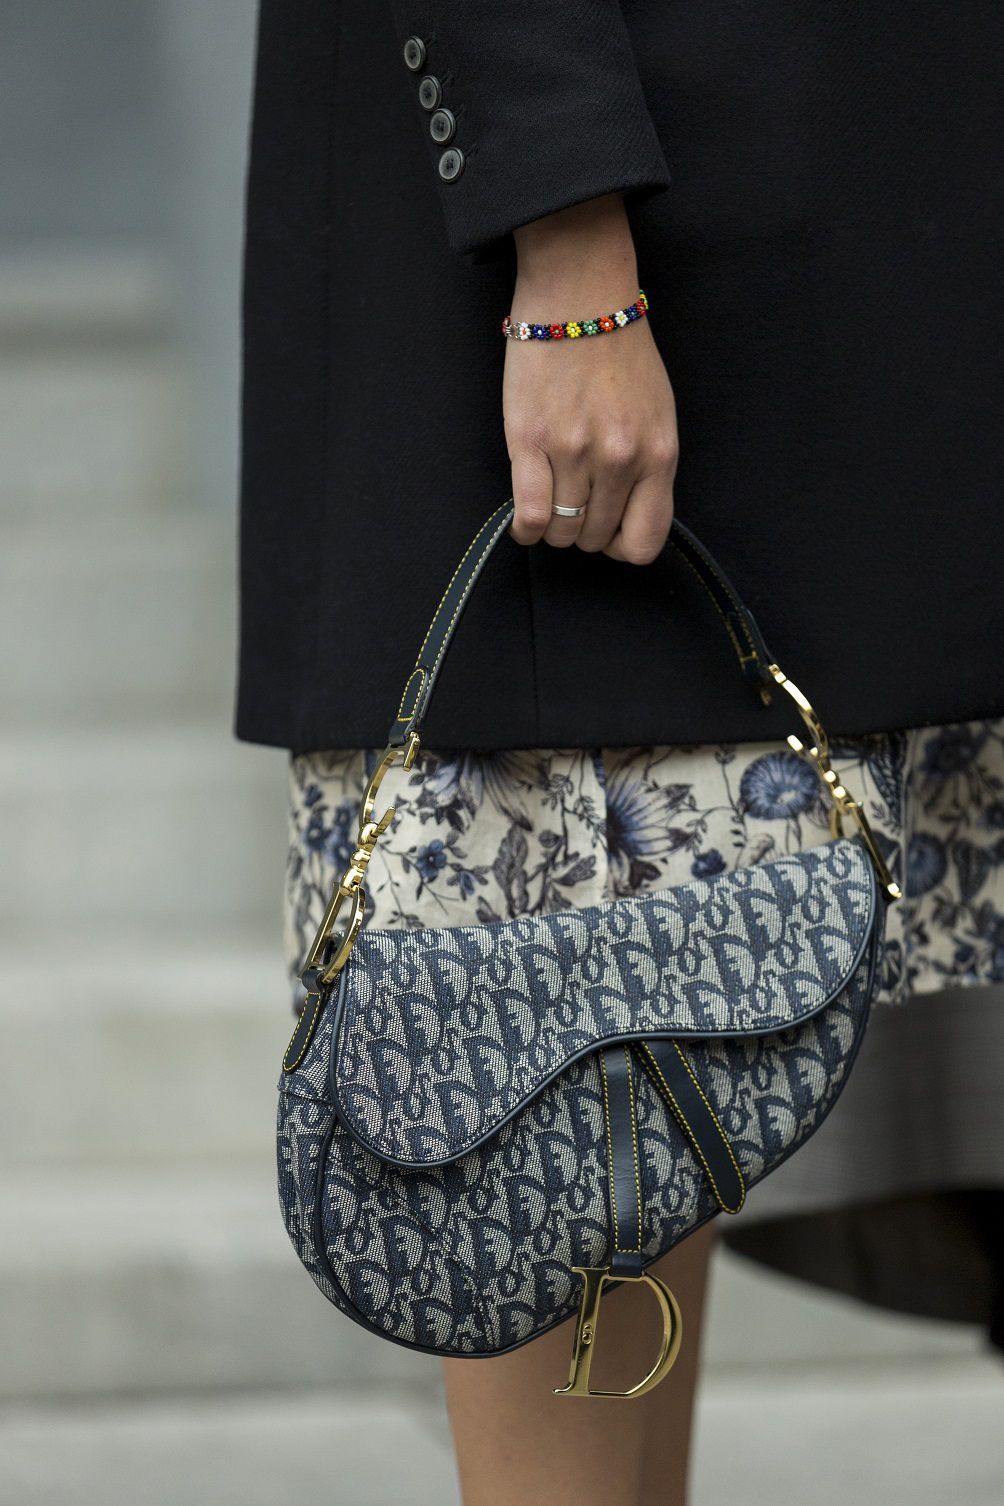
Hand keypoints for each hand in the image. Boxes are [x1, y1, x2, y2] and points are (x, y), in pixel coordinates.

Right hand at [504, 193, 678, 563]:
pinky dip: (526, 529)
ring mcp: (574, 453)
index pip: (645, 541)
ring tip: (551, 503)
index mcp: (658, 454)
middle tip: (575, 505)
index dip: (623, 548)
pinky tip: (525, 522)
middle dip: (585, 532)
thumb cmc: (619, 353)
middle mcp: (620, 460)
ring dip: (555, 527)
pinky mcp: (530, 443)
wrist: (578, 296)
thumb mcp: (657, 413)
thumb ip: (649, 468)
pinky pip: (530, 515)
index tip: (611, 533)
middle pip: (597, 538)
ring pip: (563, 531)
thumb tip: (627, 517)